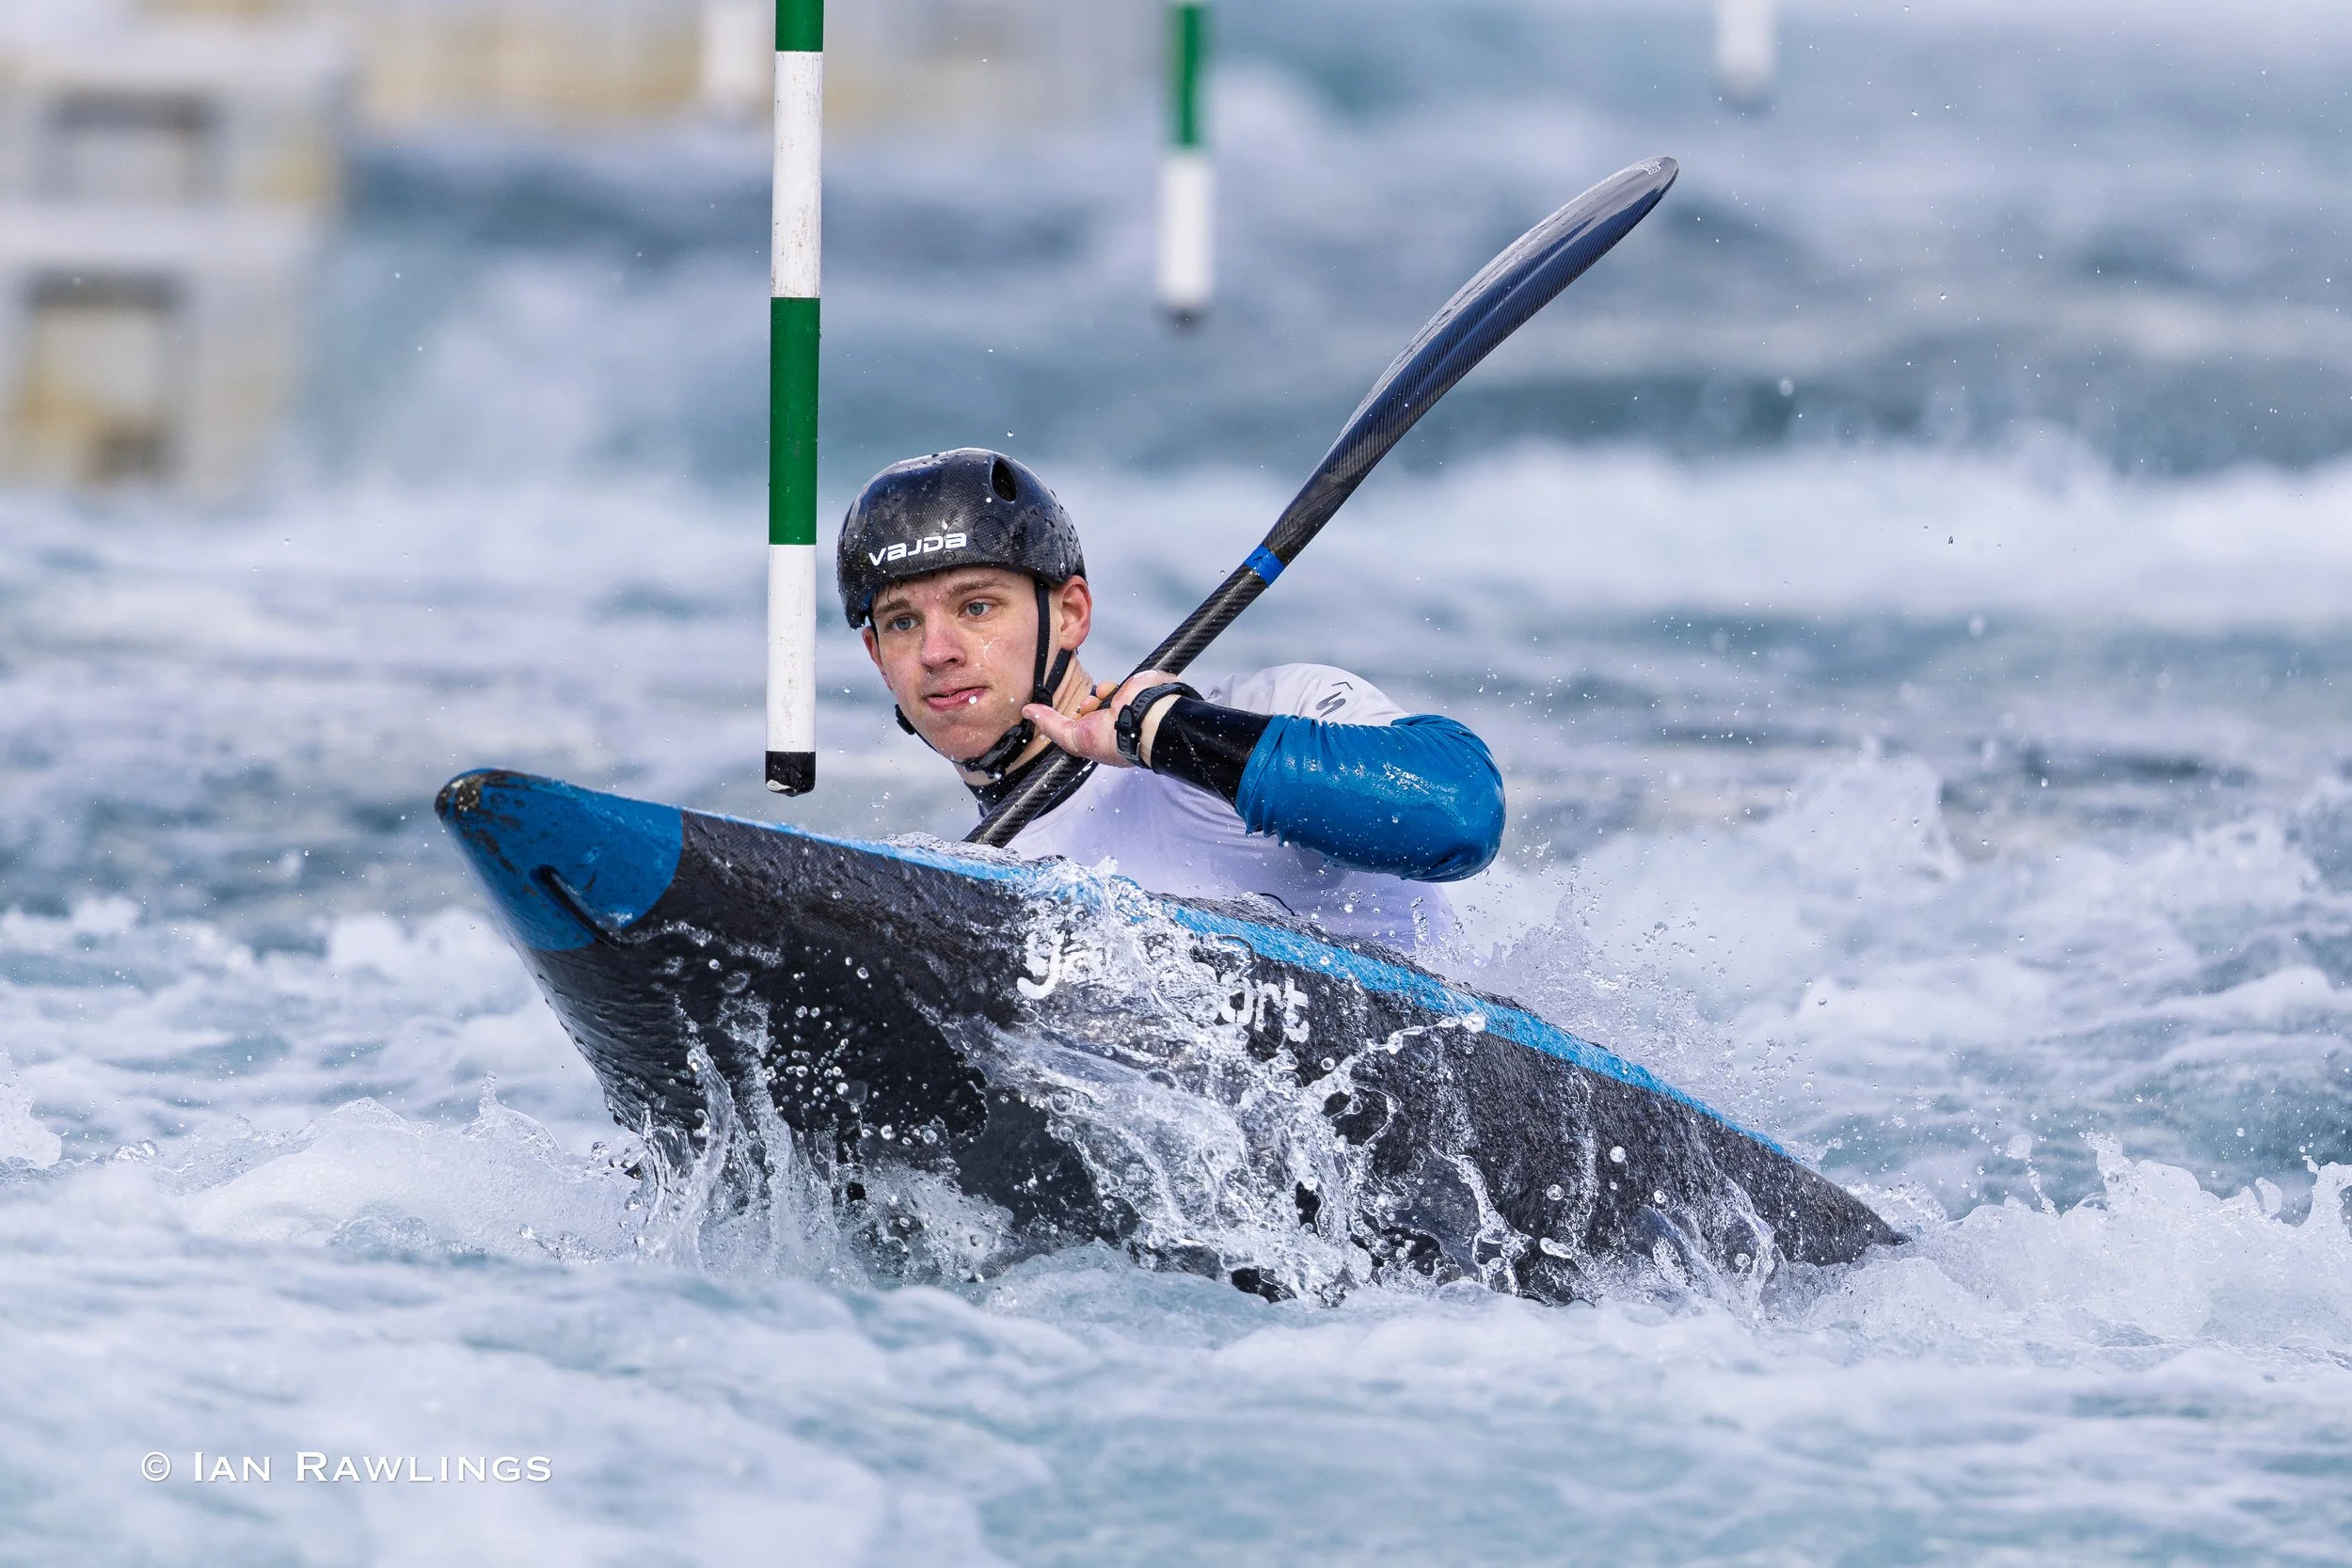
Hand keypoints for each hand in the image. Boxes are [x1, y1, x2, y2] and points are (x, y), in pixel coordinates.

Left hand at [1023, 670, 1182, 768]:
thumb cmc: (1112, 741)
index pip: (1077, 729)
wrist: (1143, 722)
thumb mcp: (1072, 739)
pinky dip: (1107, 688)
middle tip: (1083, 711)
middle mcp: (1110, 728)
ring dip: (1092, 699)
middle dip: (1081, 709)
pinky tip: (1111, 694)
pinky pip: (1110, 686)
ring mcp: (1121, 710)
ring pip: (1096, 697)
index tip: (1067, 717)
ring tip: (1096, 704)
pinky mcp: (1129, 693)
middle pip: (1085, 711)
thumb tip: (1027, 711)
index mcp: (1100, 742)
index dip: (1070, 721)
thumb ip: (1050, 724)